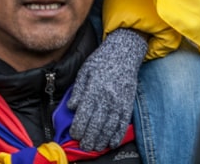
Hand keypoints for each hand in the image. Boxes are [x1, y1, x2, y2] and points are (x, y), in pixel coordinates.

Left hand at [67, 28, 147, 150]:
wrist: (124, 52)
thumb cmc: (101, 61)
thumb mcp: (84, 71)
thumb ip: (78, 90)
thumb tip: (71, 107)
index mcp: (94, 89)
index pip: (84, 114)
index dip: (78, 128)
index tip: (74, 134)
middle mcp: (107, 97)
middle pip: (96, 124)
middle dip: (89, 138)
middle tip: (84, 146)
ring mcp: (119, 101)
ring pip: (109, 127)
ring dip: (102, 140)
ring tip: (95, 147)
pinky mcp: (128, 103)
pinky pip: (123, 123)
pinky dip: (117, 135)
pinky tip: (111, 142)